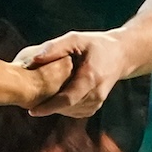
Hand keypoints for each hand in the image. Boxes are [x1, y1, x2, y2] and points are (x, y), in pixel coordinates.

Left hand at [14, 30, 130, 118]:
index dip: (49, 107)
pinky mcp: (95, 106)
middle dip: (48, 106)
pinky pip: (75, 111)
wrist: (121, 54)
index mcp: (91, 77)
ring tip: (42, 95)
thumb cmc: (95, 44)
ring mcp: (98, 102)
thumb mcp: (76, 39)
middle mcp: (96, 93)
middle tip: (31, 99)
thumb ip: (56, 47)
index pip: (68, 99)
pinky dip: (64, 107)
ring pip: (70, 111)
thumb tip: (35, 59)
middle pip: (67, 107)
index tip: (32, 111)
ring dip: (55, 106)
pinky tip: (57, 96)